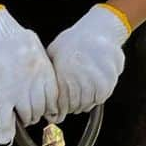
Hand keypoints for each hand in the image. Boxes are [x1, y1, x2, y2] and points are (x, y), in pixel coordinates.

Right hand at [0, 6, 58, 145]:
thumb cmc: (18, 41)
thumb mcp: (39, 54)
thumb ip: (44, 72)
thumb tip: (47, 87)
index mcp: (45, 74)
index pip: (53, 100)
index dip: (50, 107)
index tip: (48, 110)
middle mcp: (35, 84)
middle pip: (40, 109)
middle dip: (36, 112)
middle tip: (30, 109)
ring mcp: (18, 92)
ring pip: (27, 115)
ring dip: (24, 117)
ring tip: (19, 112)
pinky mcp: (1, 96)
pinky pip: (5, 117)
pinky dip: (5, 130)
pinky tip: (5, 139)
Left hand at [46, 4, 129, 119]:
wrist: (99, 30)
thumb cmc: (74, 41)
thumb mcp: (54, 52)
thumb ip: (47, 72)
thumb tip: (37, 92)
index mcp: (63, 71)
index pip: (59, 103)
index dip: (57, 111)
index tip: (55, 115)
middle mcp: (79, 77)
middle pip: (73, 106)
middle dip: (69, 107)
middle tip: (69, 104)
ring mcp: (95, 80)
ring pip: (86, 104)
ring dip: (82, 103)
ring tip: (80, 94)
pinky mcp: (108, 81)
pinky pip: (100, 99)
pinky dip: (95, 98)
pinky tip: (91, 89)